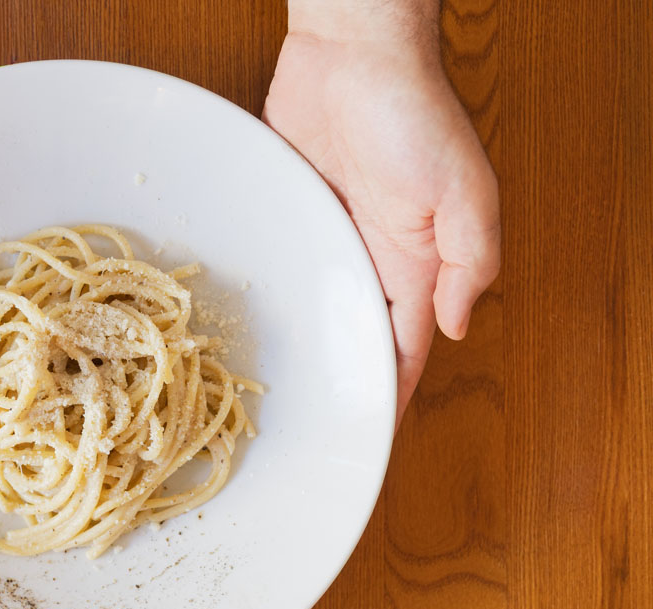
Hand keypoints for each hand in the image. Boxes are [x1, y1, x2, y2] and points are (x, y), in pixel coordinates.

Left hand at [264, 30, 499, 425]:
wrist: (352, 53)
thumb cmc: (412, 113)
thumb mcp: (463, 192)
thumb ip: (469, 263)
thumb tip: (458, 327)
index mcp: (418, 263)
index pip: (403, 347)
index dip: (388, 392)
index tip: (367, 438)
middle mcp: (374, 255)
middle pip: (358, 334)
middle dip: (342, 376)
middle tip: (311, 425)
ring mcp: (332, 233)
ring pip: (322, 304)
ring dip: (308, 340)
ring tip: (276, 387)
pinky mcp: (296, 209)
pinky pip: (290, 261)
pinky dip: (280, 293)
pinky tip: (255, 323)